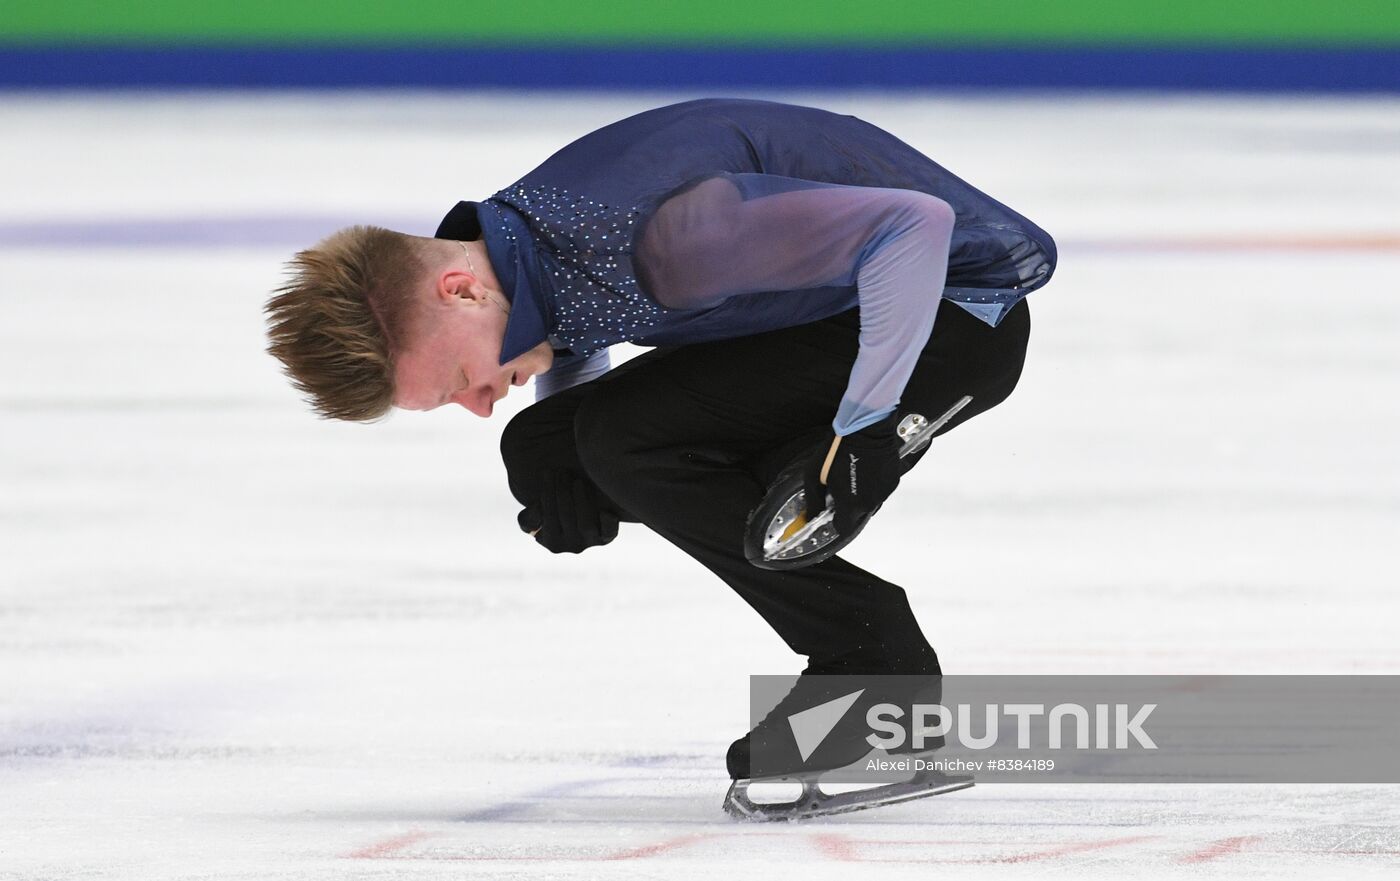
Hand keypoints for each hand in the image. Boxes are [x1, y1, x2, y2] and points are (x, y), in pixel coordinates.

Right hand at [517, 469, 619, 553]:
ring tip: (577, 481)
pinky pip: (610, 533)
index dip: (548, 492)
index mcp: (552, 542)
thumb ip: (528, 518)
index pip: (548, 515)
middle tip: (562, 471)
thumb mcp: (536, 517)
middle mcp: (572, 547)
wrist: (582, 518)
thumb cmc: (555, 513)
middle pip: (566, 516)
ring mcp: (591, 542)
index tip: (548, 471)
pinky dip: (609, 523)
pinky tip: (604, 510)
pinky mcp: (607, 537)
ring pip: (585, 524)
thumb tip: (536, 513)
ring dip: (580, 500)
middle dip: (562, 491)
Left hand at [802, 412, 902, 534]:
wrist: (866, 428)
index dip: (835, 521)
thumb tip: (810, 517)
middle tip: (839, 488)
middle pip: (857, 516)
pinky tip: (864, 470)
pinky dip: (872, 485)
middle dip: (848, 507)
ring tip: (852, 475)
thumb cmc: (838, 449)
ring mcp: (884, 492)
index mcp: (851, 504)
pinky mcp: (893, 480)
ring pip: (870, 503)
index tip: (830, 511)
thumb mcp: (814, 475)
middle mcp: (871, 502)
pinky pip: (880, 490)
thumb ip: (813, 501)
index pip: (843, 528)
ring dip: (861, 496)